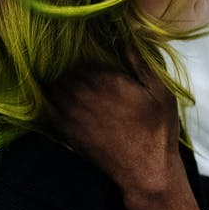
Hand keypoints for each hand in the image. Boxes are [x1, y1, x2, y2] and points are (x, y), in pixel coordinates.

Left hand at [50, 51, 201, 209]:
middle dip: (63, 61)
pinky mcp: (67, 131)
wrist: (145, 171)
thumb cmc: (157, 130)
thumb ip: (142, 63)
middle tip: (68, 53)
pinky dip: (48, 98)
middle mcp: (83, 96)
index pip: (77, 54)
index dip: (77, 46)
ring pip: (51, 86)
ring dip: (55, 78)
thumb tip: (128, 37)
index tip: (80, 42)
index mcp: (105, 81)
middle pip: (60, 68)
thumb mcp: (160, 92)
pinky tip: (53, 94)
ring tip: (61, 71)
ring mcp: (72, 115)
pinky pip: (47, 108)